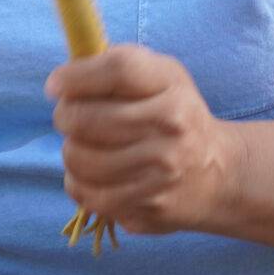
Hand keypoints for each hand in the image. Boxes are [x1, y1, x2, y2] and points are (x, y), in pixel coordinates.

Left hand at [43, 43, 239, 239]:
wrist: (218, 173)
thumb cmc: (175, 115)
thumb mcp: (160, 78)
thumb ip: (116, 67)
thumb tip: (61, 81)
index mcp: (172, 87)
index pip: (118, 70)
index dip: (75, 76)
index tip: (55, 85)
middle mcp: (171, 128)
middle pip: (85, 118)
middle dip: (65, 116)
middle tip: (70, 117)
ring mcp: (161, 172)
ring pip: (79, 159)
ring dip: (71, 151)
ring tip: (84, 147)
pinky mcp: (149, 207)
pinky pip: (87, 195)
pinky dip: (79, 183)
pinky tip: (93, 174)